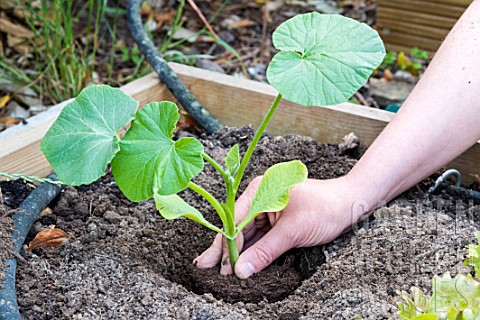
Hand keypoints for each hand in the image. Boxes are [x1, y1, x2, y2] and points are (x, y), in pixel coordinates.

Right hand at [193, 176, 362, 278]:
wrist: (352, 203)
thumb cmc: (325, 209)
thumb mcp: (293, 232)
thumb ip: (265, 252)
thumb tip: (241, 271)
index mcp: (260, 190)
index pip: (235, 221)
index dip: (225, 245)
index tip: (218, 266)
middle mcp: (260, 196)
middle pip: (237, 226)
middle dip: (224, 248)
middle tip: (205, 267)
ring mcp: (268, 207)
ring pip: (247, 232)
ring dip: (237, 250)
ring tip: (220, 269)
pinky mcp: (276, 218)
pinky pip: (260, 235)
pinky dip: (252, 249)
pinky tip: (240, 261)